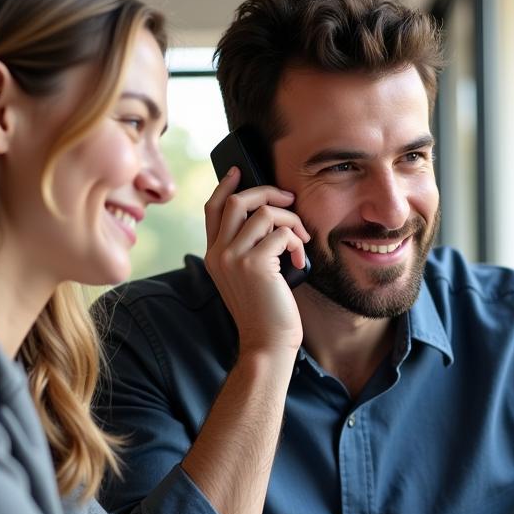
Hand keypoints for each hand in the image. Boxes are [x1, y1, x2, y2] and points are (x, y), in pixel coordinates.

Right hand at [203, 167, 308, 355]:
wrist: (266, 343)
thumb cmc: (265, 311)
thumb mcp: (247, 277)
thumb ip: (247, 249)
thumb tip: (268, 216)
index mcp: (213, 255)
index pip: (213, 209)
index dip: (225, 186)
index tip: (239, 171)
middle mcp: (218, 254)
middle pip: (237, 201)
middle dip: (268, 193)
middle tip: (290, 200)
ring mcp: (234, 258)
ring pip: (265, 213)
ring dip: (291, 221)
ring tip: (300, 241)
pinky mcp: (255, 264)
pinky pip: (282, 233)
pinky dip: (297, 242)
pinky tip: (300, 259)